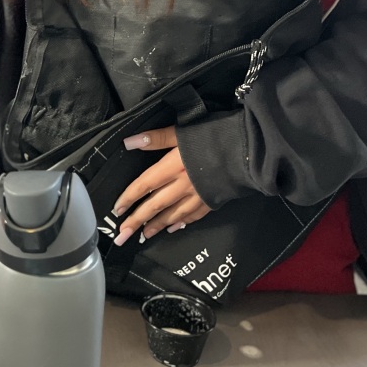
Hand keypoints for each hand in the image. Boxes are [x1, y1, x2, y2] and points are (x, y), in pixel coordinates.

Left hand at [112, 126, 210, 245]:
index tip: (117, 210)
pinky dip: (181, 223)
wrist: (250, 152)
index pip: (144, 185)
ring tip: (143, 235)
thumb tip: (129, 142)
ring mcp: (198, 196)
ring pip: (172, 214)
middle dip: (137, 221)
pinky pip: (193, 216)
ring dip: (156, 226)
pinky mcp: (212, 201)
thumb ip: (156, 138)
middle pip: (155, 205)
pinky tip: (174, 228)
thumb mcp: (183, 131)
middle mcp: (182, 185)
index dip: (129, 198)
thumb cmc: (215, 137)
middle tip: (122, 235)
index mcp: (172, 167)